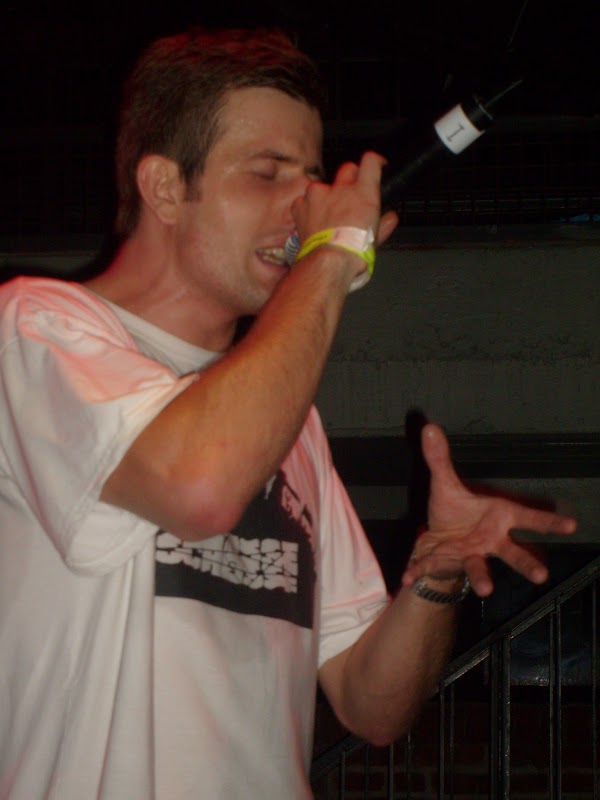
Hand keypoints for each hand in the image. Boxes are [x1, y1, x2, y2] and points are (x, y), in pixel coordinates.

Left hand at [291, 151, 397, 250]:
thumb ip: (385, 223)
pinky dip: (309, 209)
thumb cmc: (353, 252)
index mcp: (364, 193)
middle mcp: (341, 188)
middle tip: (350, 198)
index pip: (370, 162)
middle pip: (347, 169)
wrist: (328, 262)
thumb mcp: (376, 239)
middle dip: (350, 180)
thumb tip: (390, 219)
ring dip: (327, 197)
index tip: (376, 165)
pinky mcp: (302, 204)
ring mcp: (319, 194)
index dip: (375, 161)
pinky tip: (314, 222)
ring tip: (329, 217)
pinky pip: (305, 200)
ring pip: (324, 186)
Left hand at [401, 423, 576, 596]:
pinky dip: (419, 571)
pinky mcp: (446, 563)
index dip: (549, 522)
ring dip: (482, 578)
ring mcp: (469, 555)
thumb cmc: (452, 513)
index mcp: (497, 518)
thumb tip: (430, 428)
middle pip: (512, 553)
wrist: (435, 539)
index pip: (528, 519)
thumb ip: (440, 458)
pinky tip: (408, 576)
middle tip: (541, 574)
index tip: (570, 525)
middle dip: (526, 563)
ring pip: (479, 568)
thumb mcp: (445, 483)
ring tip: (487, 589)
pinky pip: (431, 567)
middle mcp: (489, 541)